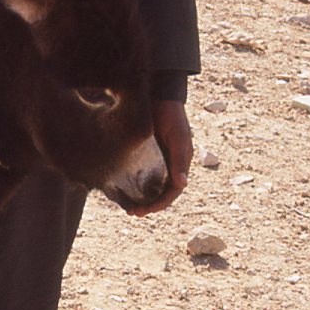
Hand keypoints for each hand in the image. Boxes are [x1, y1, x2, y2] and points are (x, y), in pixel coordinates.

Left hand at [127, 99, 192, 216]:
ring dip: (143, 198)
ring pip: (153, 185)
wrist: (158, 96)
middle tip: (133, 213)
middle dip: (150, 205)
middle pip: (162, 192)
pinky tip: (126, 190)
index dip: (160, 204)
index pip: (173, 191)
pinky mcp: (148, 152)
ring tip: (129, 208)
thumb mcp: (177, 138)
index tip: (144, 211)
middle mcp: (171, 163)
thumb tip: (183, 184)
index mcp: (181, 162)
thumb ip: (179, 160)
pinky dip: (137, 184)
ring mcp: (160, 158)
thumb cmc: (171, 116)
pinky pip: (144, 174)